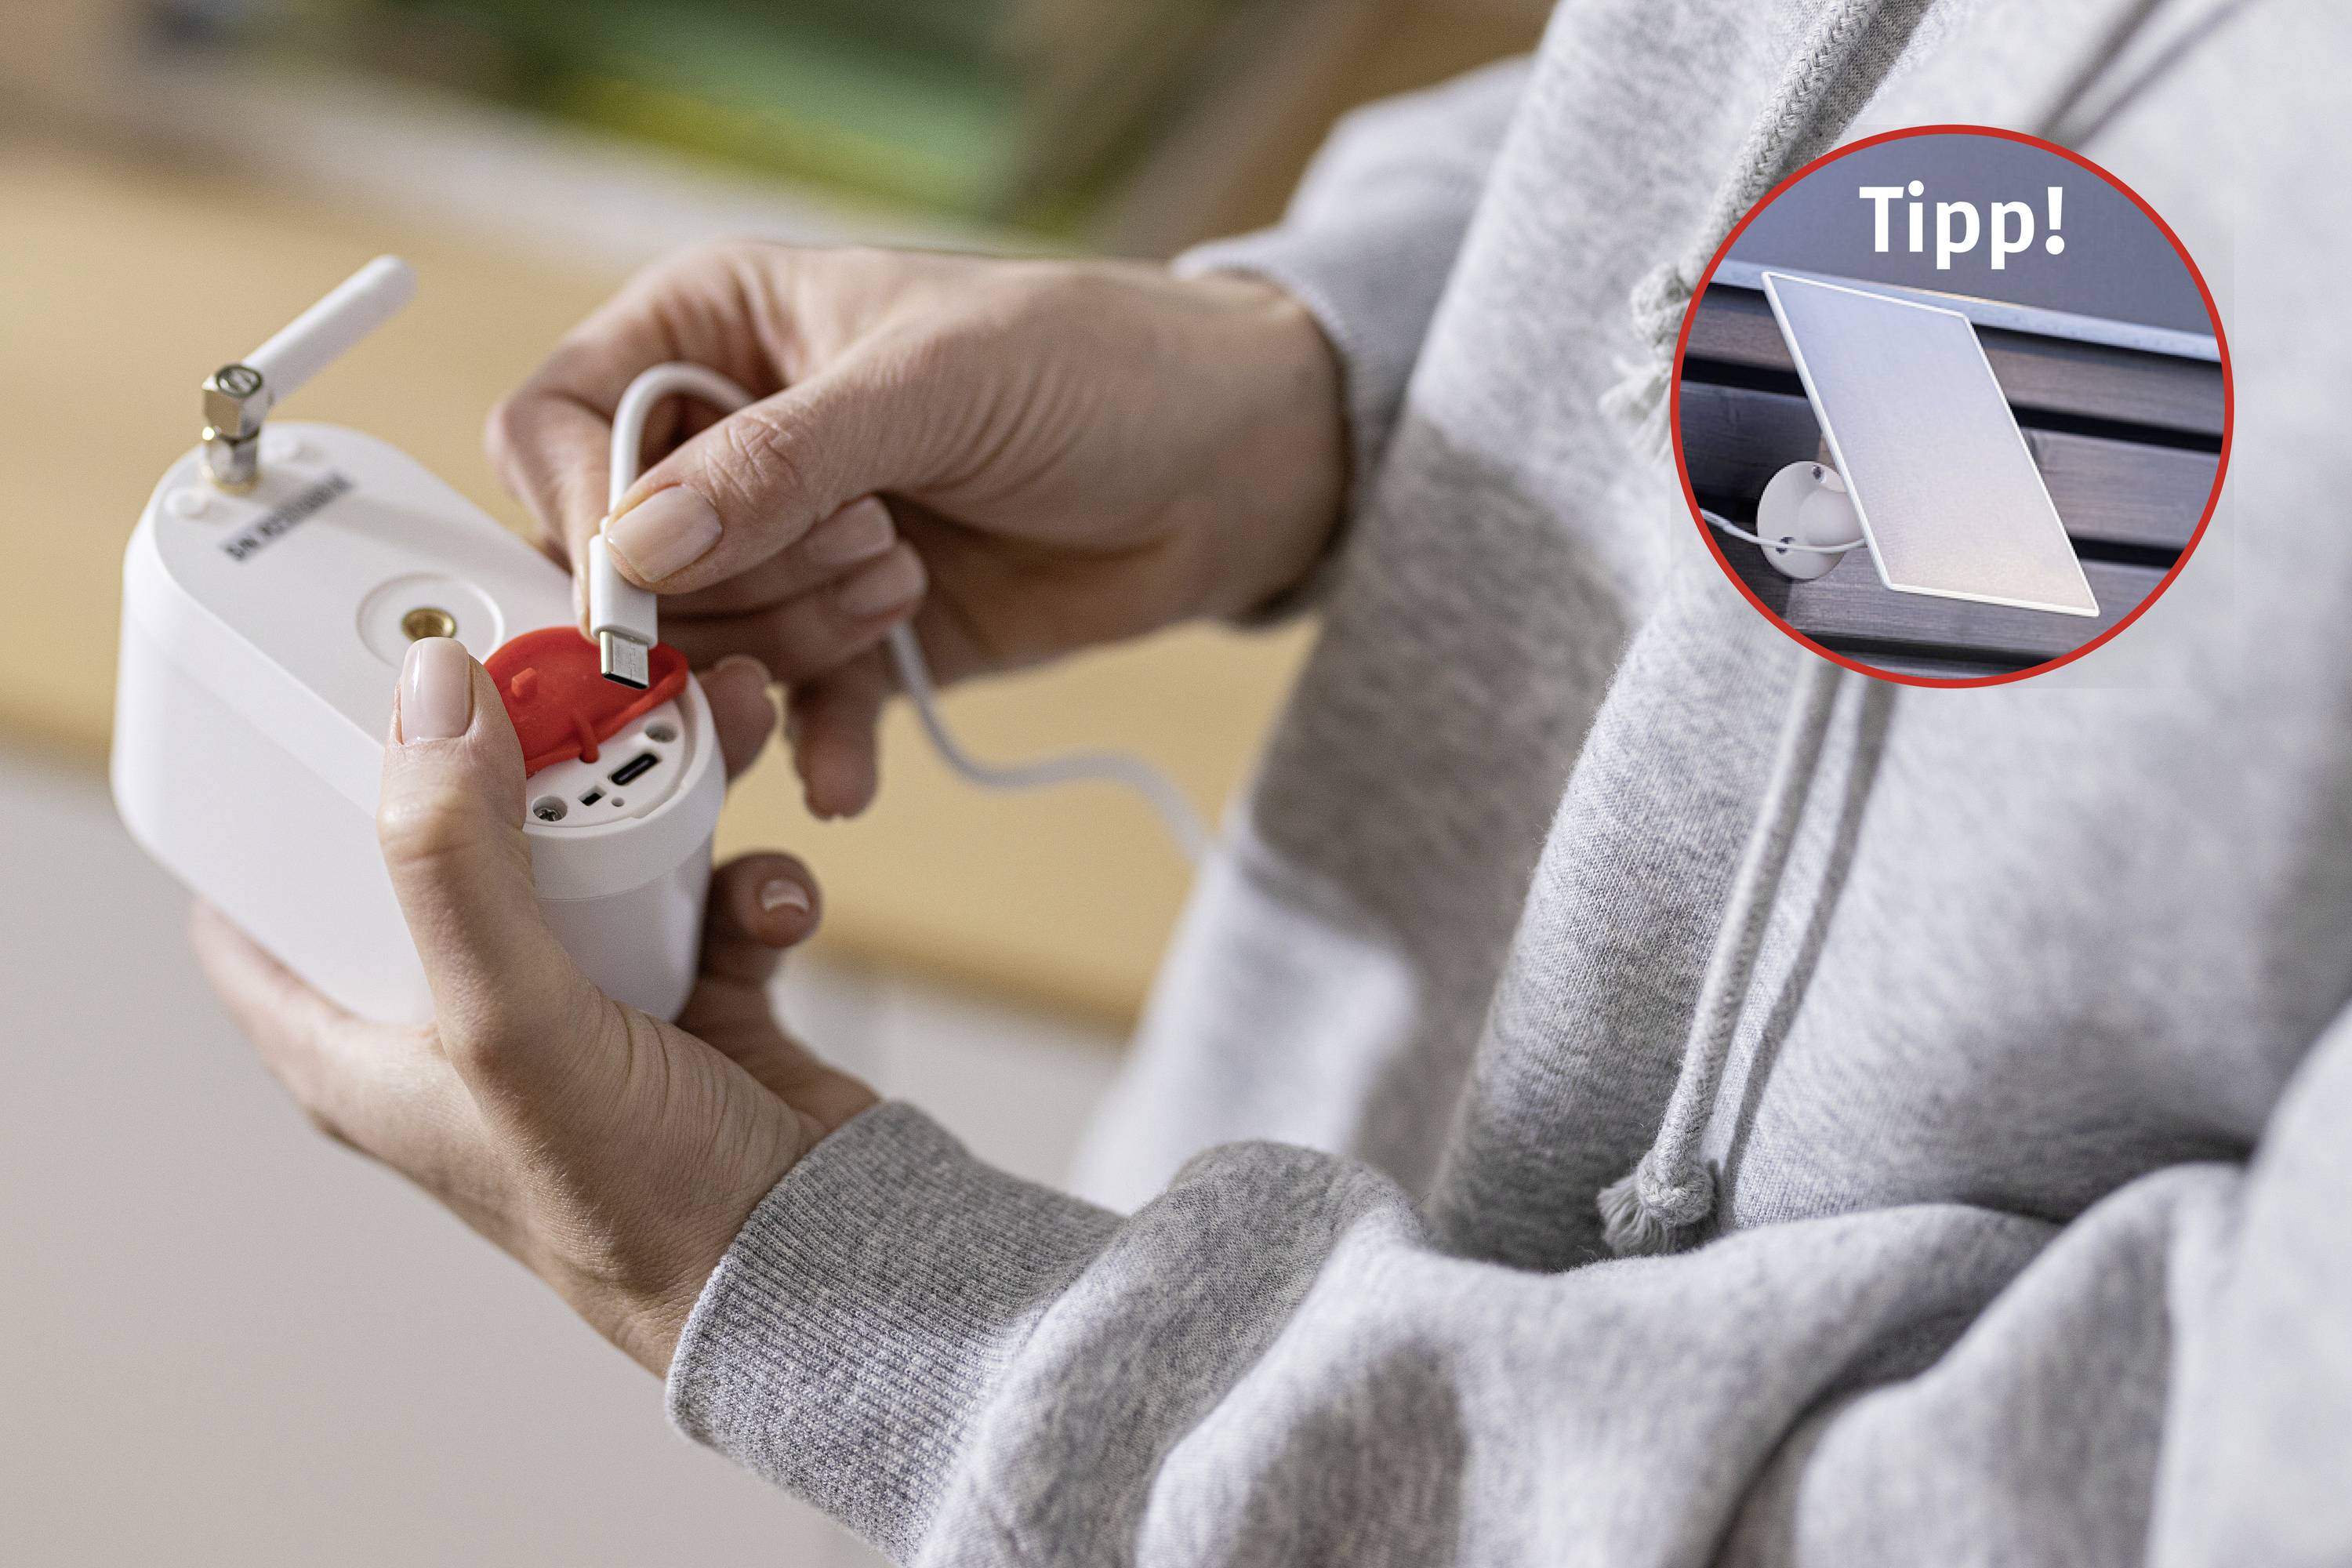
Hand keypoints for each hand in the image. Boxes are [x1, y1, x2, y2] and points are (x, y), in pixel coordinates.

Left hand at [191, 639, 876, 1374]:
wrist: (823, 1267)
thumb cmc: (640, 1208)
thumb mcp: (513, 1027)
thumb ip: (454, 860)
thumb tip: (428, 694)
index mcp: (368, 1050)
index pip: (264, 907)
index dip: (280, 796)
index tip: (330, 691)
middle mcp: (466, 1026)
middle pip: (458, 843)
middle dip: (522, 752)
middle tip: (568, 677)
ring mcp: (584, 1013)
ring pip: (598, 849)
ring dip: (660, 788)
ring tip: (713, 732)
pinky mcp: (689, 1005)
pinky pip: (703, 896)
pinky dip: (743, 879)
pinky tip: (771, 900)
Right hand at [487, 242, 1345, 817]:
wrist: (1235, 466)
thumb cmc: (1098, 366)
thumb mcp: (935, 385)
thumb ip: (781, 463)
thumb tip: (636, 546)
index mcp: (717, 325)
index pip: (561, 421)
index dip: (584, 507)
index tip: (640, 577)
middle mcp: (735, 438)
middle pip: (623, 558)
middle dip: (730, 583)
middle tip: (865, 547)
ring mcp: (793, 545)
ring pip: (706, 643)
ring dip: (793, 646)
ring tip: (906, 587)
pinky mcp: (858, 634)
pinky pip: (794, 710)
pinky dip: (819, 744)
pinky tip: (851, 774)